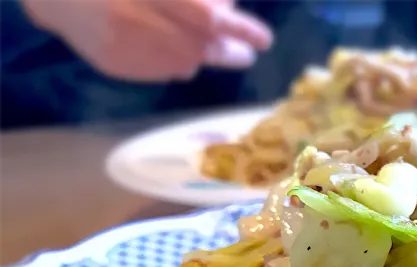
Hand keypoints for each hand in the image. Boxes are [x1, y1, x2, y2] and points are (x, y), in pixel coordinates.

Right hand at [21, 0, 273, 81]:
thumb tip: (230, 8)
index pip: (207, 17)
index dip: (240, 31)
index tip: (264, 39)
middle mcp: (136, 19)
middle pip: (199, 47)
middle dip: (228, 52)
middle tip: (246, 53)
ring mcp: (123, 46)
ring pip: (183, 63)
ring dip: (201, 55)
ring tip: (207, 46)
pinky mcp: (114, 64)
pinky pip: (159, 70)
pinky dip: (174, 61)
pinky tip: (172, 49)